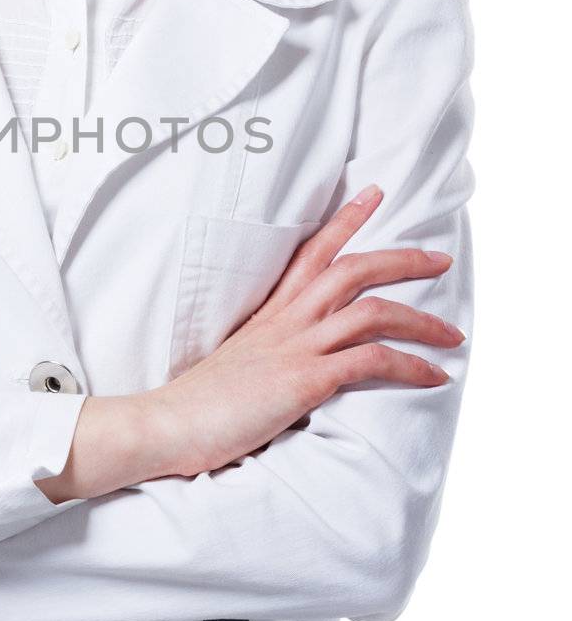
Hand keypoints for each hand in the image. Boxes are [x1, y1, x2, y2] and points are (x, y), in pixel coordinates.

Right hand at [153, 186, 466, 477]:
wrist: (167, 425)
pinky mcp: (304, 379)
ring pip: (372, 310)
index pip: (311, 253)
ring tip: (453, 333)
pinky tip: (434, 375)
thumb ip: (266, 356)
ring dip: (422, 319)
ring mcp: (295, 347)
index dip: (345, 221)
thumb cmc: (197, 406)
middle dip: (402, 259)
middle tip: (439, 257)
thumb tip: (285, 366)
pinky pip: (371, 359)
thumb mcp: (236, 366)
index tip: (372, 195)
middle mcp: (285, 322)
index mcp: (267, 315)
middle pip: (351, 269)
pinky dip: (411, 365)